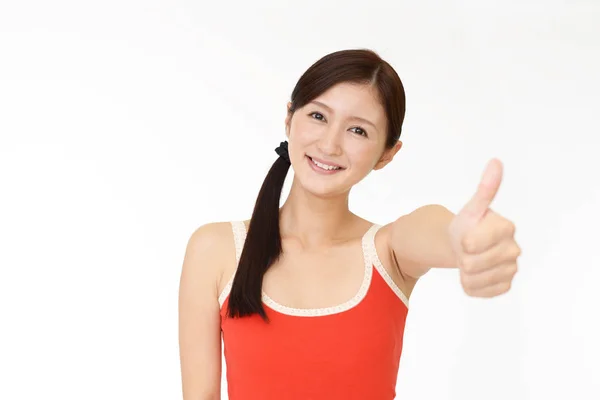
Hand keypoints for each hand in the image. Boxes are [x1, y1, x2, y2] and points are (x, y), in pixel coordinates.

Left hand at [448, 159, 521, 297]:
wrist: (465, 246)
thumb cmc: (468, 225)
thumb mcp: (471, 208)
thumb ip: (485, 189)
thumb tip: (496, 161)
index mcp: (506, 228)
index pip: (471, 243)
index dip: (463, 241)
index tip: (466, 235)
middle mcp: (514, 249)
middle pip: (470, 263)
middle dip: (462, 256)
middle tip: (467, 248)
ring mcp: (511, 269)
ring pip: (473, 279)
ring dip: (464, 271)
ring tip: (470, 259)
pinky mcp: (505, 286)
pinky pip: (478, 292)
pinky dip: (469, 285)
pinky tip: (474, 274)